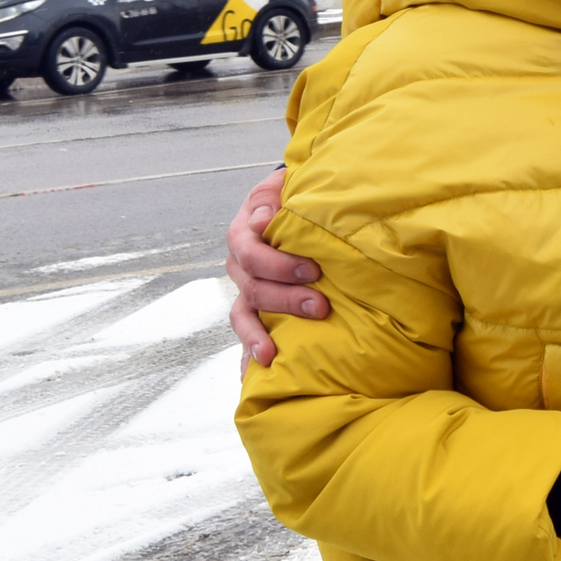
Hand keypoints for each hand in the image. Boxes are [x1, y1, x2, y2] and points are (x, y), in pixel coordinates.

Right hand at [225, 168, 324, 363]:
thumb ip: (272, 195)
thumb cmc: (294, 196)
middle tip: (320, 307)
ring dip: (257, 336)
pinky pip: (247, 334)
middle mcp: (241, 265)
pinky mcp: (255, 310)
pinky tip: (251, 376)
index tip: (314, 270)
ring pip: (243, 316)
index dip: (279, 264)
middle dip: (286, 300)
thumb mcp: (284, 184)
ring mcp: (247, 289)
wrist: (295, 207)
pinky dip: (247, 356)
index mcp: (244, 234)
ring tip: (271, 355)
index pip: (251, 252)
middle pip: (253, 288)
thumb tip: (261, 219)